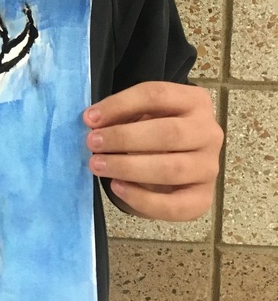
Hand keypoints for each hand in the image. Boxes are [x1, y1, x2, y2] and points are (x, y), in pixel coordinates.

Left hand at [84, 82, 222, 221]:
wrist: (176, 160)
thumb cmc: (153, 129)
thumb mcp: (140, 113)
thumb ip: (123, 113)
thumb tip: (94, 120)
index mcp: (194, 101)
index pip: (156, 95)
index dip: (120, 105)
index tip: (90, 118)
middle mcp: (209, 132)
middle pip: (168, 133)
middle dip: (124, 138)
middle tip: (93, 143)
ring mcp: (210, 166)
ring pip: (172, 169)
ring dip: (129, 167)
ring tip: (98, 165)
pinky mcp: (203, 197)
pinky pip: (176, 205)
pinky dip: (143, 199)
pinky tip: (118, 187)